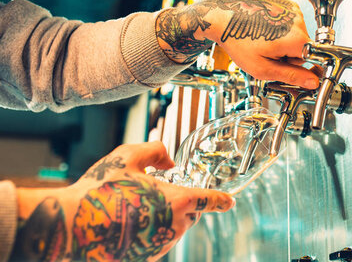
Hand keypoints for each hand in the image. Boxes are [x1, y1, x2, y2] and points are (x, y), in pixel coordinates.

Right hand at [11, 142, 233, 261]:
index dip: (221, 200)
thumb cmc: (99, 190)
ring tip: (136, 206)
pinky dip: (150, 230)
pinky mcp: (144, 257)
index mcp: (178, 201)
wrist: (70, 226)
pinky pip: (156, 242)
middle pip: (191, 215)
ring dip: (165, 217)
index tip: (229, 201)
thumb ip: (154, 151)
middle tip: (159, 192)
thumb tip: (168, 161)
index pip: (210, 201)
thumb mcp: (127, 156)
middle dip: (184, 204)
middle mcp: (173, 227)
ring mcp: (158, 246)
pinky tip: (127, 221)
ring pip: (173, 229)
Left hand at [155, 0, 319, 88]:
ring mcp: (292, 10)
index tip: (292, 71)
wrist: (222, 18)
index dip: (301, 69)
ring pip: (297, 36)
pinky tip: (266, 31)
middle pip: (304, 48)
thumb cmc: (238, 41)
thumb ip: (291, 76)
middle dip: (290, 56)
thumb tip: (312, 82)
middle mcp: (298, 21)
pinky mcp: (286, 4)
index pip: (313, 60)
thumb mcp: (263, 68)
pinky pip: (291, 24)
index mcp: (296, 39)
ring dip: (284, 43)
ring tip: (264, 42)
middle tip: (269, 56)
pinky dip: (281, 29)